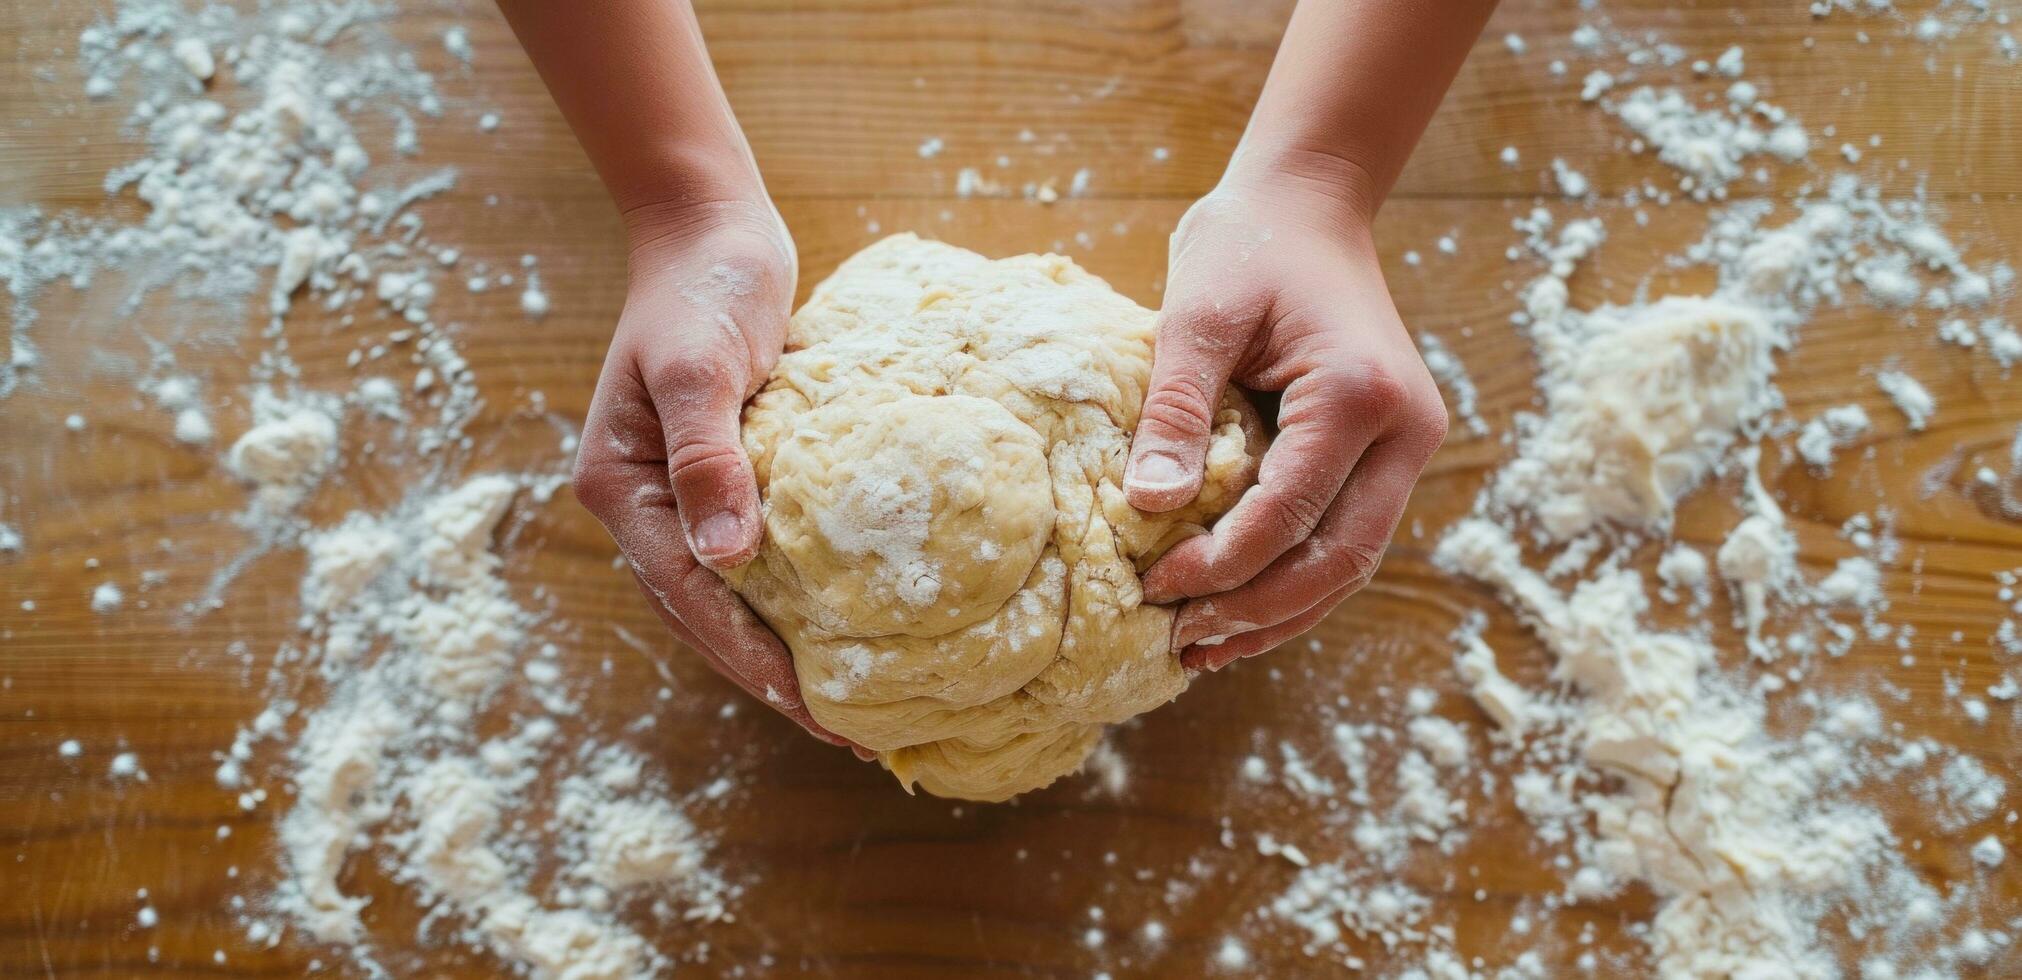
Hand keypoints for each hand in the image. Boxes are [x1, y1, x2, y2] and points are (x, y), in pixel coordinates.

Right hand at [572, 199, 854, 748]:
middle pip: (708, 613)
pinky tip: (853, 620)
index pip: (689, 597)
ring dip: (788, 645)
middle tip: (851, 732)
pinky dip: (801, 592)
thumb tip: (724, 558)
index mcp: (620, 488)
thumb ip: (707, 455)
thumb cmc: (703, 288)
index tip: (813, 708)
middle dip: (773, 676)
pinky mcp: (731, 472)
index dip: (751, 660)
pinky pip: (764, 552)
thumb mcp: (699, 366)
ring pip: (735, 593)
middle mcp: (646, 502)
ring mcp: (686, 490)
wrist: (711, 227)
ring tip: (858, 699)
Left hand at [1126, 163, 1448, 671]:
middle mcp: (1405, 430)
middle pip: (1338, 558)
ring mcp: (1408, 446)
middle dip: (1258, 610)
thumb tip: (1152, 508)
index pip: (1291, 512)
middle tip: (1181, 640)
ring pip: (1352, 563)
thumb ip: (1177, 412)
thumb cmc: (1246, 247)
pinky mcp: (1387, 455)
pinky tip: (1239, 613)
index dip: (1223, 565)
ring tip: (1205, 650)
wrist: (1307, 205)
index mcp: (1359, 394)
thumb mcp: (1195, 316)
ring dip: (1281, 613)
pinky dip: (1296, 582)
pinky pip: (1346, 538)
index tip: (1154, 589)